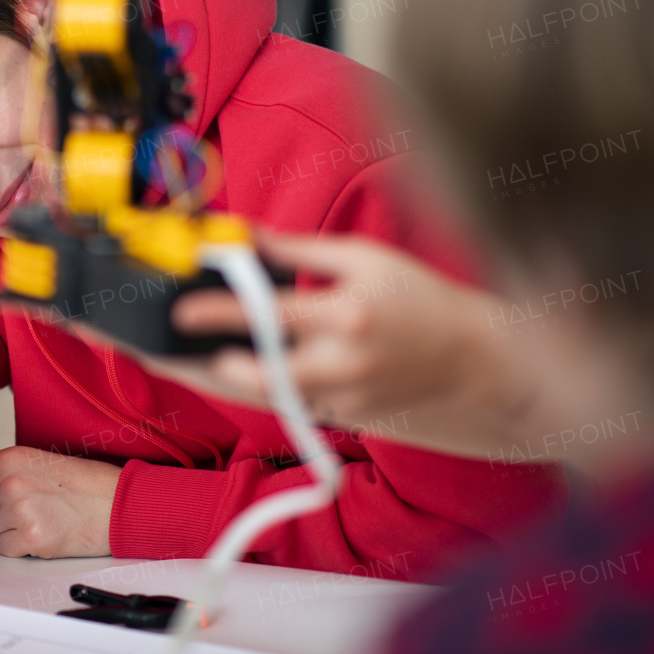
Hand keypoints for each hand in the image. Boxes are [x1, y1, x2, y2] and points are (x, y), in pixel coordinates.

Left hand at [0, 446, 121, 558]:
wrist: (118, 503)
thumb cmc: (83, 484)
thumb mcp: (37, 462)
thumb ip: (1, 473)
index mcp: (9, 458)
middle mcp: (10, 482)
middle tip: (12, 513)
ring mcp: (20, 510)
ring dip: (1, 533)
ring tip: (31, 521)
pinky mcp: (32, 538)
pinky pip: (3, 549)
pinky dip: (16, 548)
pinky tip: (38, 535)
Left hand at [152, 231, 534, 457]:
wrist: (474, 357)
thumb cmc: (417, 296)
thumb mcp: (363, 257)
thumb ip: (298, 251)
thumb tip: (244, 238)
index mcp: (348, 315)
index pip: (271, 315)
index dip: (221, 312)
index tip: (181, 312)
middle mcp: (345, 363)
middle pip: (262, 376)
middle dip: (216, 367)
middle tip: (179, 350)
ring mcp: (346, 396)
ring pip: (271, 396)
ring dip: (230, 379)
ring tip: (190, 359)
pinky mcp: (348, 416)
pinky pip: (294, 403)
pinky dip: (264, 388)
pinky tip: (232, 370)